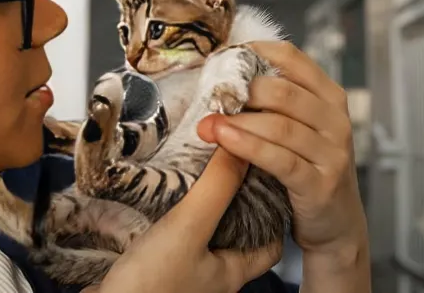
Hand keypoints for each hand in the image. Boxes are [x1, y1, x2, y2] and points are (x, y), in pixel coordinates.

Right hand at [91, 150, 282, 292]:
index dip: (274, 215)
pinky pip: (166, 245)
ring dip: (194, 212)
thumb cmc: (150, 289)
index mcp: (231, 272)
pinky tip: (152, 207)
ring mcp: (180, 278)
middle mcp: (209, 277)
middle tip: (224, 173)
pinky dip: (164, 224)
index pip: (270, 245)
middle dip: (230, 205)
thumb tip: (239, 146)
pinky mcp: (152, 275)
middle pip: (233, 237)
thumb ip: (216, 189)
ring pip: (198, 239)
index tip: (265, 182)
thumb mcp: (188, 228)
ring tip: (188, 180)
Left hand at [197, 41, 366, 258]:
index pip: (291, 57)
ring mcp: (332, 153)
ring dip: (238, 122)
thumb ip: (274, 103)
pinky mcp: (320, 184)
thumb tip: (221, 78)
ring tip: (206, 122)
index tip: (219, 59)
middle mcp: (335, 120)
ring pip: (280, 126)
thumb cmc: (309, 169)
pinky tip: (224, 141)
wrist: (336, 223)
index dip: (252, 52)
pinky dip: (249, 148)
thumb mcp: (299, 129)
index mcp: (329, 96)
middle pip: (283, 91)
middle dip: (240, 91)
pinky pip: (281, 160)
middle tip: (208, 95)